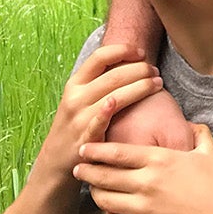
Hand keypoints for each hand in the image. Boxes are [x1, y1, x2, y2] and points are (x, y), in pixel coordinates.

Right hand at [34, 44, 161, 180]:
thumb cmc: (76, 125)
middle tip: (156, 71)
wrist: (55, 162)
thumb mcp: (81, 98)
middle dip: (139, 70)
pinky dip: (105, 112)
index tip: (142, 53)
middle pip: (113, 75)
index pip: (100, 57)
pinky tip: (117, 103)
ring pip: (113, 96)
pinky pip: (96, 123)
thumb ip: (99, 80)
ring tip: (158, 84)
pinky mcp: (84, 139)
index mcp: (75, 84)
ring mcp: (79, 119)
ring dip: (139, 87)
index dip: (123, 50)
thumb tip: (130, 59)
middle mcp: (75, 98)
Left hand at [79, 125, 212, 213]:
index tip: (85, 147)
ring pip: (104, 200)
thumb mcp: (208, 151)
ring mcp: (144, 207)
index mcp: (159, 159)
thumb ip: (198, 132)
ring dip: (94, 194)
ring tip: (93, 191)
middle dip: (87, 170)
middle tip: (79, 167)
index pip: (116, 152)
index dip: (96, 149)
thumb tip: (192, 124)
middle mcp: (147, 181)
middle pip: (104, 174)